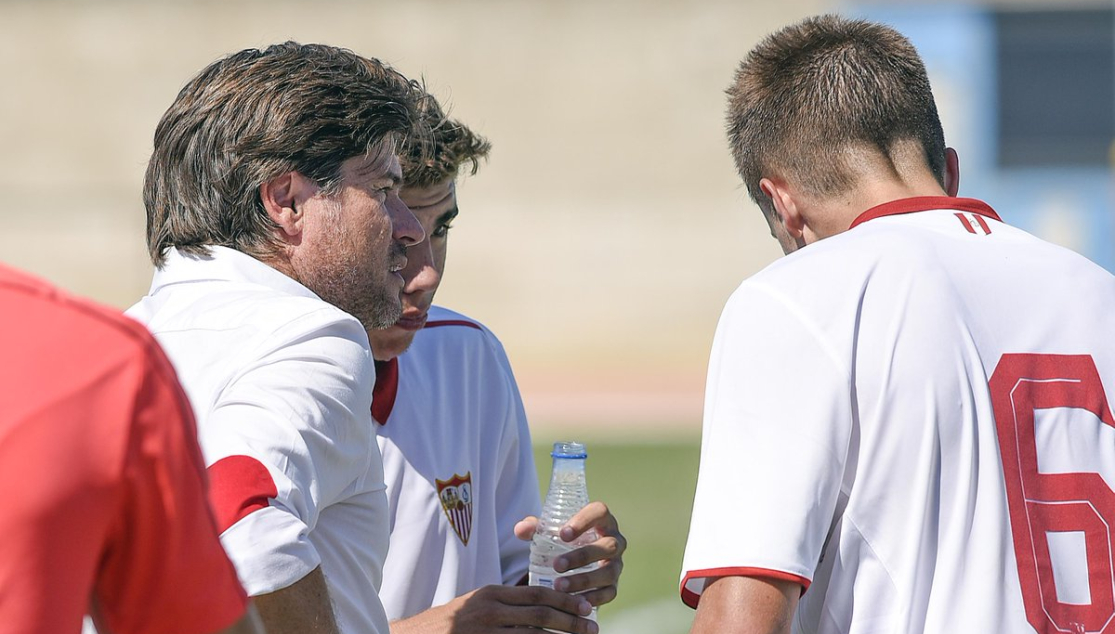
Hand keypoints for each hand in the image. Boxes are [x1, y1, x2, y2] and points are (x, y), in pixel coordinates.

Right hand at [389, 584, 597, 633]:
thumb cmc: (452, 620)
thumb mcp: (479, 601)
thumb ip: (506, 599)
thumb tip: (539, 596)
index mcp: (492, 593)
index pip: (537, 593)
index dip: (565, 599)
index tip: (586, 605)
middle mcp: (490, 611)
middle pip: (541, 615)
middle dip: (571, 621)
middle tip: (593, 626)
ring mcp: (486, 633)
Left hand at [514, 501, 626, 606]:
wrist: (575, 562)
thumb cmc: (561, 539)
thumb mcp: (549, 530)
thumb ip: (534, 528)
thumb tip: (520, 530)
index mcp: (602, 520)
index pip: (599, 512)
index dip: (584, 522)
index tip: (563, 534)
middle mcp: (614, 540)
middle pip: (606, 546)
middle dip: (582, 556)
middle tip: (556, 565)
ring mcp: (616, 564)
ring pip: (608, 572)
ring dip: (584, 580)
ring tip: (558, 586)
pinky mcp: (613, 585)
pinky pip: (608, 593)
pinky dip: (592, 598)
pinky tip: (573, 603)